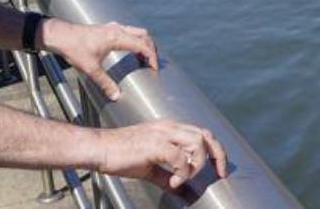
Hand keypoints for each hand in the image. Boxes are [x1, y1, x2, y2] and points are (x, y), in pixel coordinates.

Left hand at [40, 19, 157, 100]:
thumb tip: (116, 95)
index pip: (142, 45)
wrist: (60, 35)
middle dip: (151, 49)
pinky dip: (134, 40)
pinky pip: (128, 32)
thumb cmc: (74, 48)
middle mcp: (117, 29)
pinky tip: (129, 52)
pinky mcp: (107, 29)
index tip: (154, 69)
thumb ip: (105, 82)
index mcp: (116, 37)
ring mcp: (112, 27)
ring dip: (143, 43)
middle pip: (144, 35)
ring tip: (143, 59)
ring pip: (136, 31)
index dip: (151, 57)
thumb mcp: (90, 68)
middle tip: (151, 64)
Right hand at [96, 120, 227, 190]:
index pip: (202, 133)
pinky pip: (179, 157)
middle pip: (205, 134)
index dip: (216, 150)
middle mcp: (169, 127)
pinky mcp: (154, 144)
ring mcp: (162, 133)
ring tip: (185, 178)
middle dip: (217, 155)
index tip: (219, 169)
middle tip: (219, 173)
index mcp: (169, 129)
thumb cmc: (120, 155)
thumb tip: (182, 191)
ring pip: (197, 142)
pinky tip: (174, 181)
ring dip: (197, 164)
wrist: (99, 148)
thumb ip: (168, 177)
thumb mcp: (149, 167)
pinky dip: (182, 171)